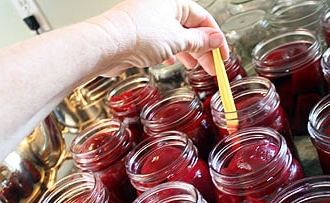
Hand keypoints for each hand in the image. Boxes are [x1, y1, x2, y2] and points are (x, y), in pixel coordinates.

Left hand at [89, 0, 228, 75]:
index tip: (223, 56)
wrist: (106, 45)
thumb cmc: (137, 34)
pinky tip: (173, 63)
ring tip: (196, 69)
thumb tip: (216, 39)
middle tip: (213, 68)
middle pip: (191, 29)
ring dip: (188, 54)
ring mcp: (149, 22)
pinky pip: (161, 43)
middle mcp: (161, 9)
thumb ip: (200, 41)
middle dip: (204, 50)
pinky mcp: (139, 36)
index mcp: (173, 2)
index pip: (203, 19)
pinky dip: (170, 54)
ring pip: (176, 38)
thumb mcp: (178, 40)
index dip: (216, 39)